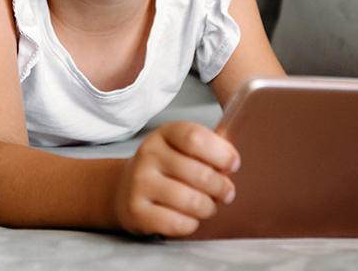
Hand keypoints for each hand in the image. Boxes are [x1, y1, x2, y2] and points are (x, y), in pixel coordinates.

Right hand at [113, 122, 239, 236]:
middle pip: (200, 173)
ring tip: (207, 206)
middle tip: (226, 192)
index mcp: (164, 134)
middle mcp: (149, 155)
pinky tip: (188, 217)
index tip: (232, 164)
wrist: (125, 189)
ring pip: (192, 201)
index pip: (195, 138)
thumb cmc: (164, 168)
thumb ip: (208, 149)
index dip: (221, 153)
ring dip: (208, 207)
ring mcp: (140, 183)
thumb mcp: (181, 148)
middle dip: (222, 187)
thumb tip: (231, 160)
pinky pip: (178, 223)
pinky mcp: (137, 211)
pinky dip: (191, 224)